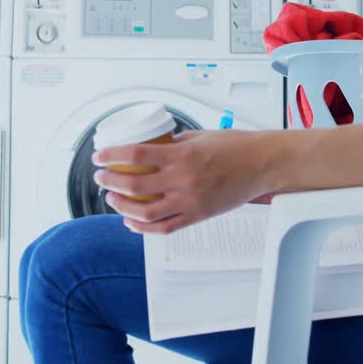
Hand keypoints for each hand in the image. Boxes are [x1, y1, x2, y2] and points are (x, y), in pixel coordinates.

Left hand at [92, 129, 283, 234]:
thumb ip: (175, 143)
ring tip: (112, 199)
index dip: (112, 157)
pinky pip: (165, 227)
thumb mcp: (200, 136)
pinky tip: (131, 221)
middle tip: (101, 177)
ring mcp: (190, 201)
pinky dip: (143, 227)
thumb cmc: (236, 147)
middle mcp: (184, 180)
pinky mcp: (198, 215)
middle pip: (135, 185)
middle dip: (110, 182)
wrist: (263, 165)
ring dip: (122, 207)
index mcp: (183, 155)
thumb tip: (152, 146)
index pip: (136, 156)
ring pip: (145, 212)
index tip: (99, 157)